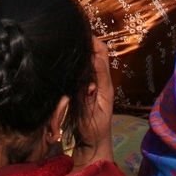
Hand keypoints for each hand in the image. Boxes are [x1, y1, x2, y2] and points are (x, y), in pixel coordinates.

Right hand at [73, 37, 114, 167]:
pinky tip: (70, 55)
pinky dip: (81, 59)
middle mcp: (102, 81)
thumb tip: (87, 81)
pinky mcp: (88, 88)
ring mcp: (96, 83)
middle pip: (100, 53)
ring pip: (94, 58)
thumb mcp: (90, 116)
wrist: (93, 144)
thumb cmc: (92, 132)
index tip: (79, 36)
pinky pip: (87, 68)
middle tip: (75, 32)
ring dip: (86, 48)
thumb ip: (87, 99)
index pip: (101, 59)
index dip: (92, 46)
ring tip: (72, 38)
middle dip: (90, 41)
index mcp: (105, 86)